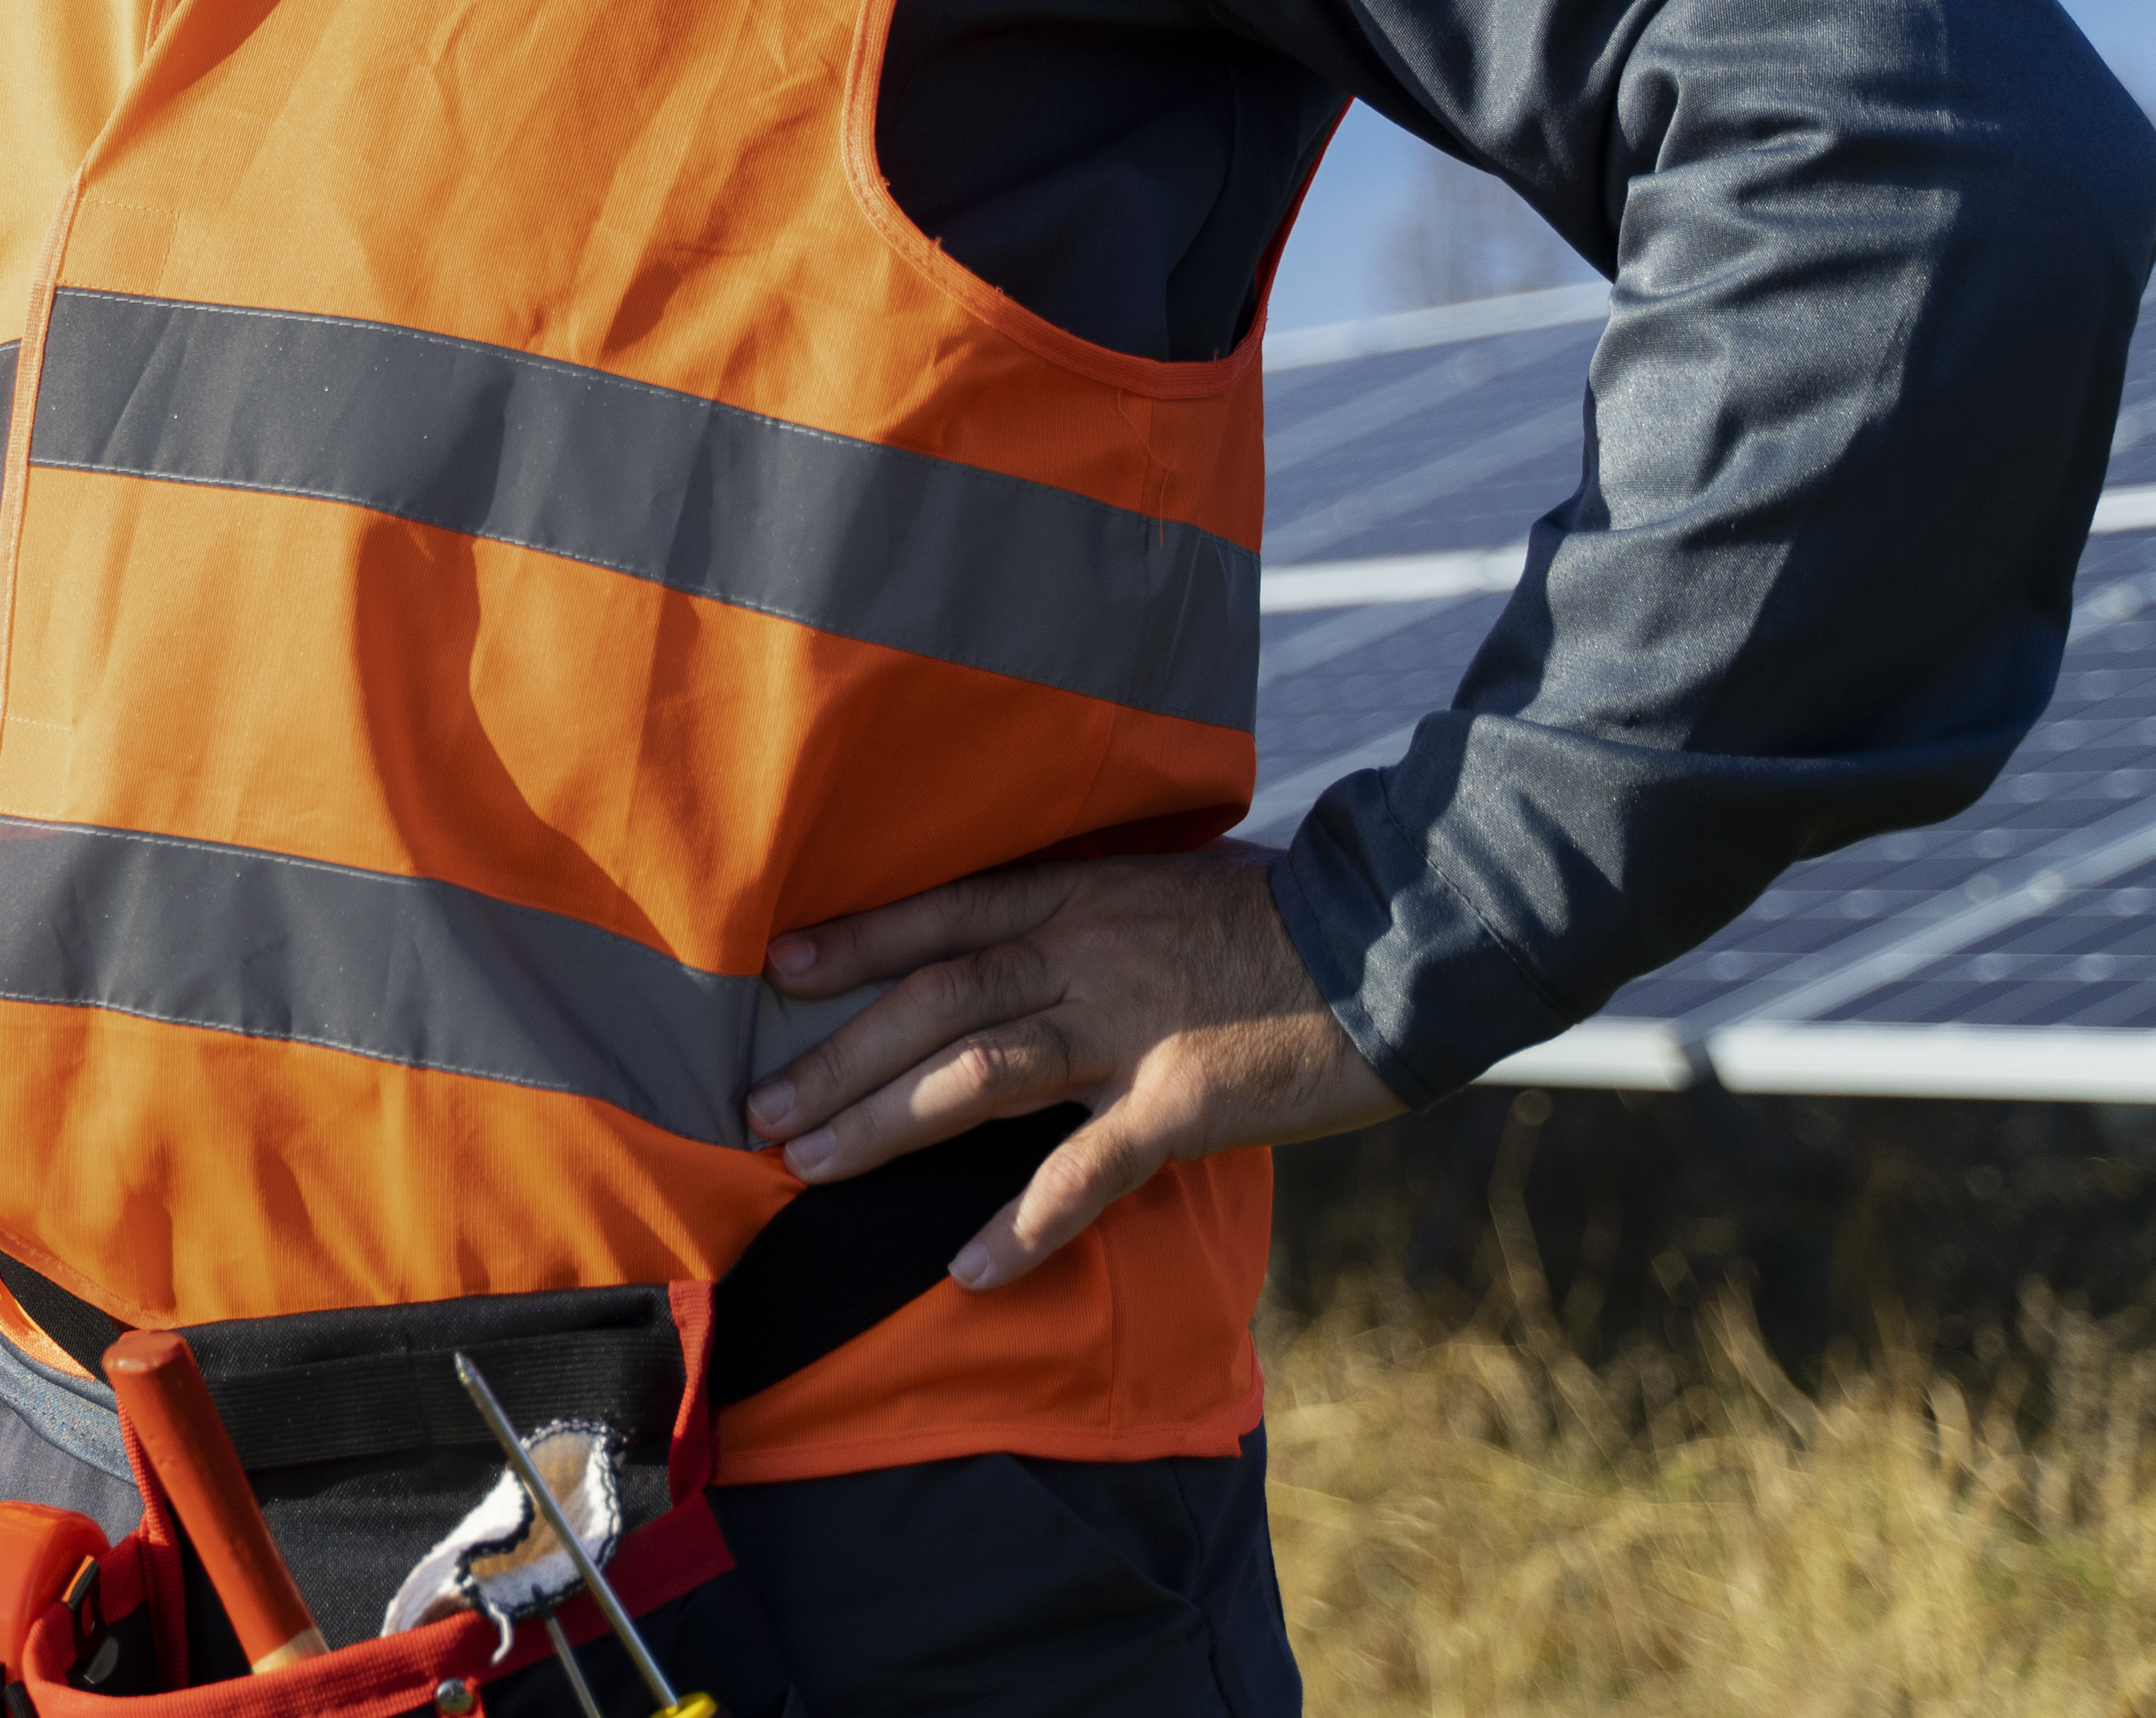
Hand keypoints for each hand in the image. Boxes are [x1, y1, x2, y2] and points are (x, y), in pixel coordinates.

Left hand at [745, 844, 1399, 1289]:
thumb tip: (1026, 943)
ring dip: (884, 1125)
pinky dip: (1022, 1219)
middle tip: (758, 1107)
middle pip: (931, 1003)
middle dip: (838, 1058)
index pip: (940, 917)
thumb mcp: (1164, 889)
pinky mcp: (1181, 1102)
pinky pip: (1084, 1169)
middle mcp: (1083, 955)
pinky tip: (969, 1266)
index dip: (854, 942)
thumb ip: (1090, 917)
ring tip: (808, 1166)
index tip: (775, 971)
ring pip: (975, 1076)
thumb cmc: (1283, 919)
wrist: (1397, 939)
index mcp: (1076, 896)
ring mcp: (1129, 1028)